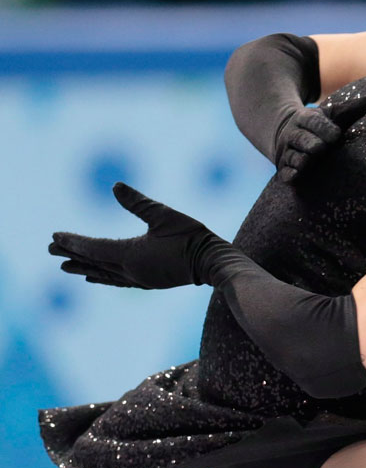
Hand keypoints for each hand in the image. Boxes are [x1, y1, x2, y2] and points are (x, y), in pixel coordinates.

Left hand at [48, 182, 230, 288]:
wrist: (214, 262)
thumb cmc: (191, 236)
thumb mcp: (164, 215)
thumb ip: (137, 202)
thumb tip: (114, 185)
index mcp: (130, 254)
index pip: (94, 248)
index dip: (73, 242)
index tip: (54, 237)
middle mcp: (130, 270)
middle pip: (94, 261)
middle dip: (72, 254)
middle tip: (50, 250)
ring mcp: (139, 278)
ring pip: (104, 273)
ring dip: (84, 268)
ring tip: (66, 267)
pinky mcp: (148, 282)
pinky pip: (118, 280)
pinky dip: (103, 277)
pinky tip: (96, 278)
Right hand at [273, 96, 365, 182]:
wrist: (289, 132)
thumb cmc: (320, 126)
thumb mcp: (333, 115)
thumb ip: (350, 109)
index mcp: (306, 119)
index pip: (313, 121)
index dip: (323, 128)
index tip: (337, 134)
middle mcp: (294, 135)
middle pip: (301, 139)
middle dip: (310, 143)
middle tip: (321, 148)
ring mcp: (288, 151)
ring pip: (292, 155)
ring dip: (299, 160)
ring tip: (307, 162)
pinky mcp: (285, 167)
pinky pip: (284, 171)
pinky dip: (288, 174)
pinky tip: (295, 177)